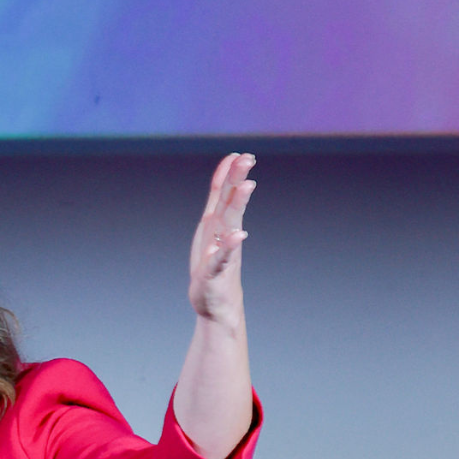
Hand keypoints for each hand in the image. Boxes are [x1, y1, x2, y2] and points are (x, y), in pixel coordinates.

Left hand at [188, 152, 255, 323]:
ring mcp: (221, 252)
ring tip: (247, 186)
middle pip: (230, 203)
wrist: (216, 304)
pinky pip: (221, 258)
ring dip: (237, 205)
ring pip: (229, 225)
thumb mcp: (210, 230)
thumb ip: (217, 203)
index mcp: (217, 224)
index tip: (239, 154)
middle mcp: (222, 234)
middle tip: (248, 159)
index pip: (222, 193)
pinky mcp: (215, 273)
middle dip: (237, 179)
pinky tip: (236, 235)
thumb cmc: (212, 265)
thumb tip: (224, 175)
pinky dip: (228, 246)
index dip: (229, 173)